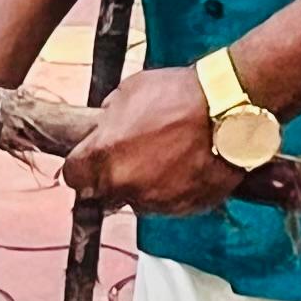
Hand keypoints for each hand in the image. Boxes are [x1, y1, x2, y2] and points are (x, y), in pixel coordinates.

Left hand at [63, 63, 244, 218]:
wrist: (228, 110)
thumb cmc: (180, 95)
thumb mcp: (129, 91)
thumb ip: (109, 117)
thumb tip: (104, 126)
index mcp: (103, 154)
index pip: (73, 176)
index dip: (81, 167)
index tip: (89, 162)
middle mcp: (124, 183)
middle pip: (103, 193)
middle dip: (111, 177)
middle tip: (132, 156)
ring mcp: (154, 200)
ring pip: (137, 200)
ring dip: (143, 184)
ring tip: (166, 157)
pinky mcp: (182, 209)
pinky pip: (167, 204)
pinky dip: (171, 190)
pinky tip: (184, 166)